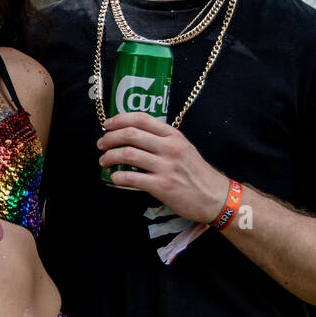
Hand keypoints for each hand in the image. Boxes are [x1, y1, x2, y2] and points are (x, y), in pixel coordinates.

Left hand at [98, 112, 228, 223]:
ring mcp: (166, 167)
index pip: (141, 118)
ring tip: (104, 161)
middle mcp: (169, 148)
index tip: (107, 125)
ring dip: (109, 156)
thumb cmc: (195, 173)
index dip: (119, 119)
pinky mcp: (162, 186)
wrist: (214, 197)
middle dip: (109, 138)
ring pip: (128, 154)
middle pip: (130, 134)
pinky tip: (114, 178)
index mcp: (173, 136)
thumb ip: (162, 140)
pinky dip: (118, 176)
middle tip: (101, 144)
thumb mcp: (183, 148)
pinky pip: (132, 177)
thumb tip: (133, 135)